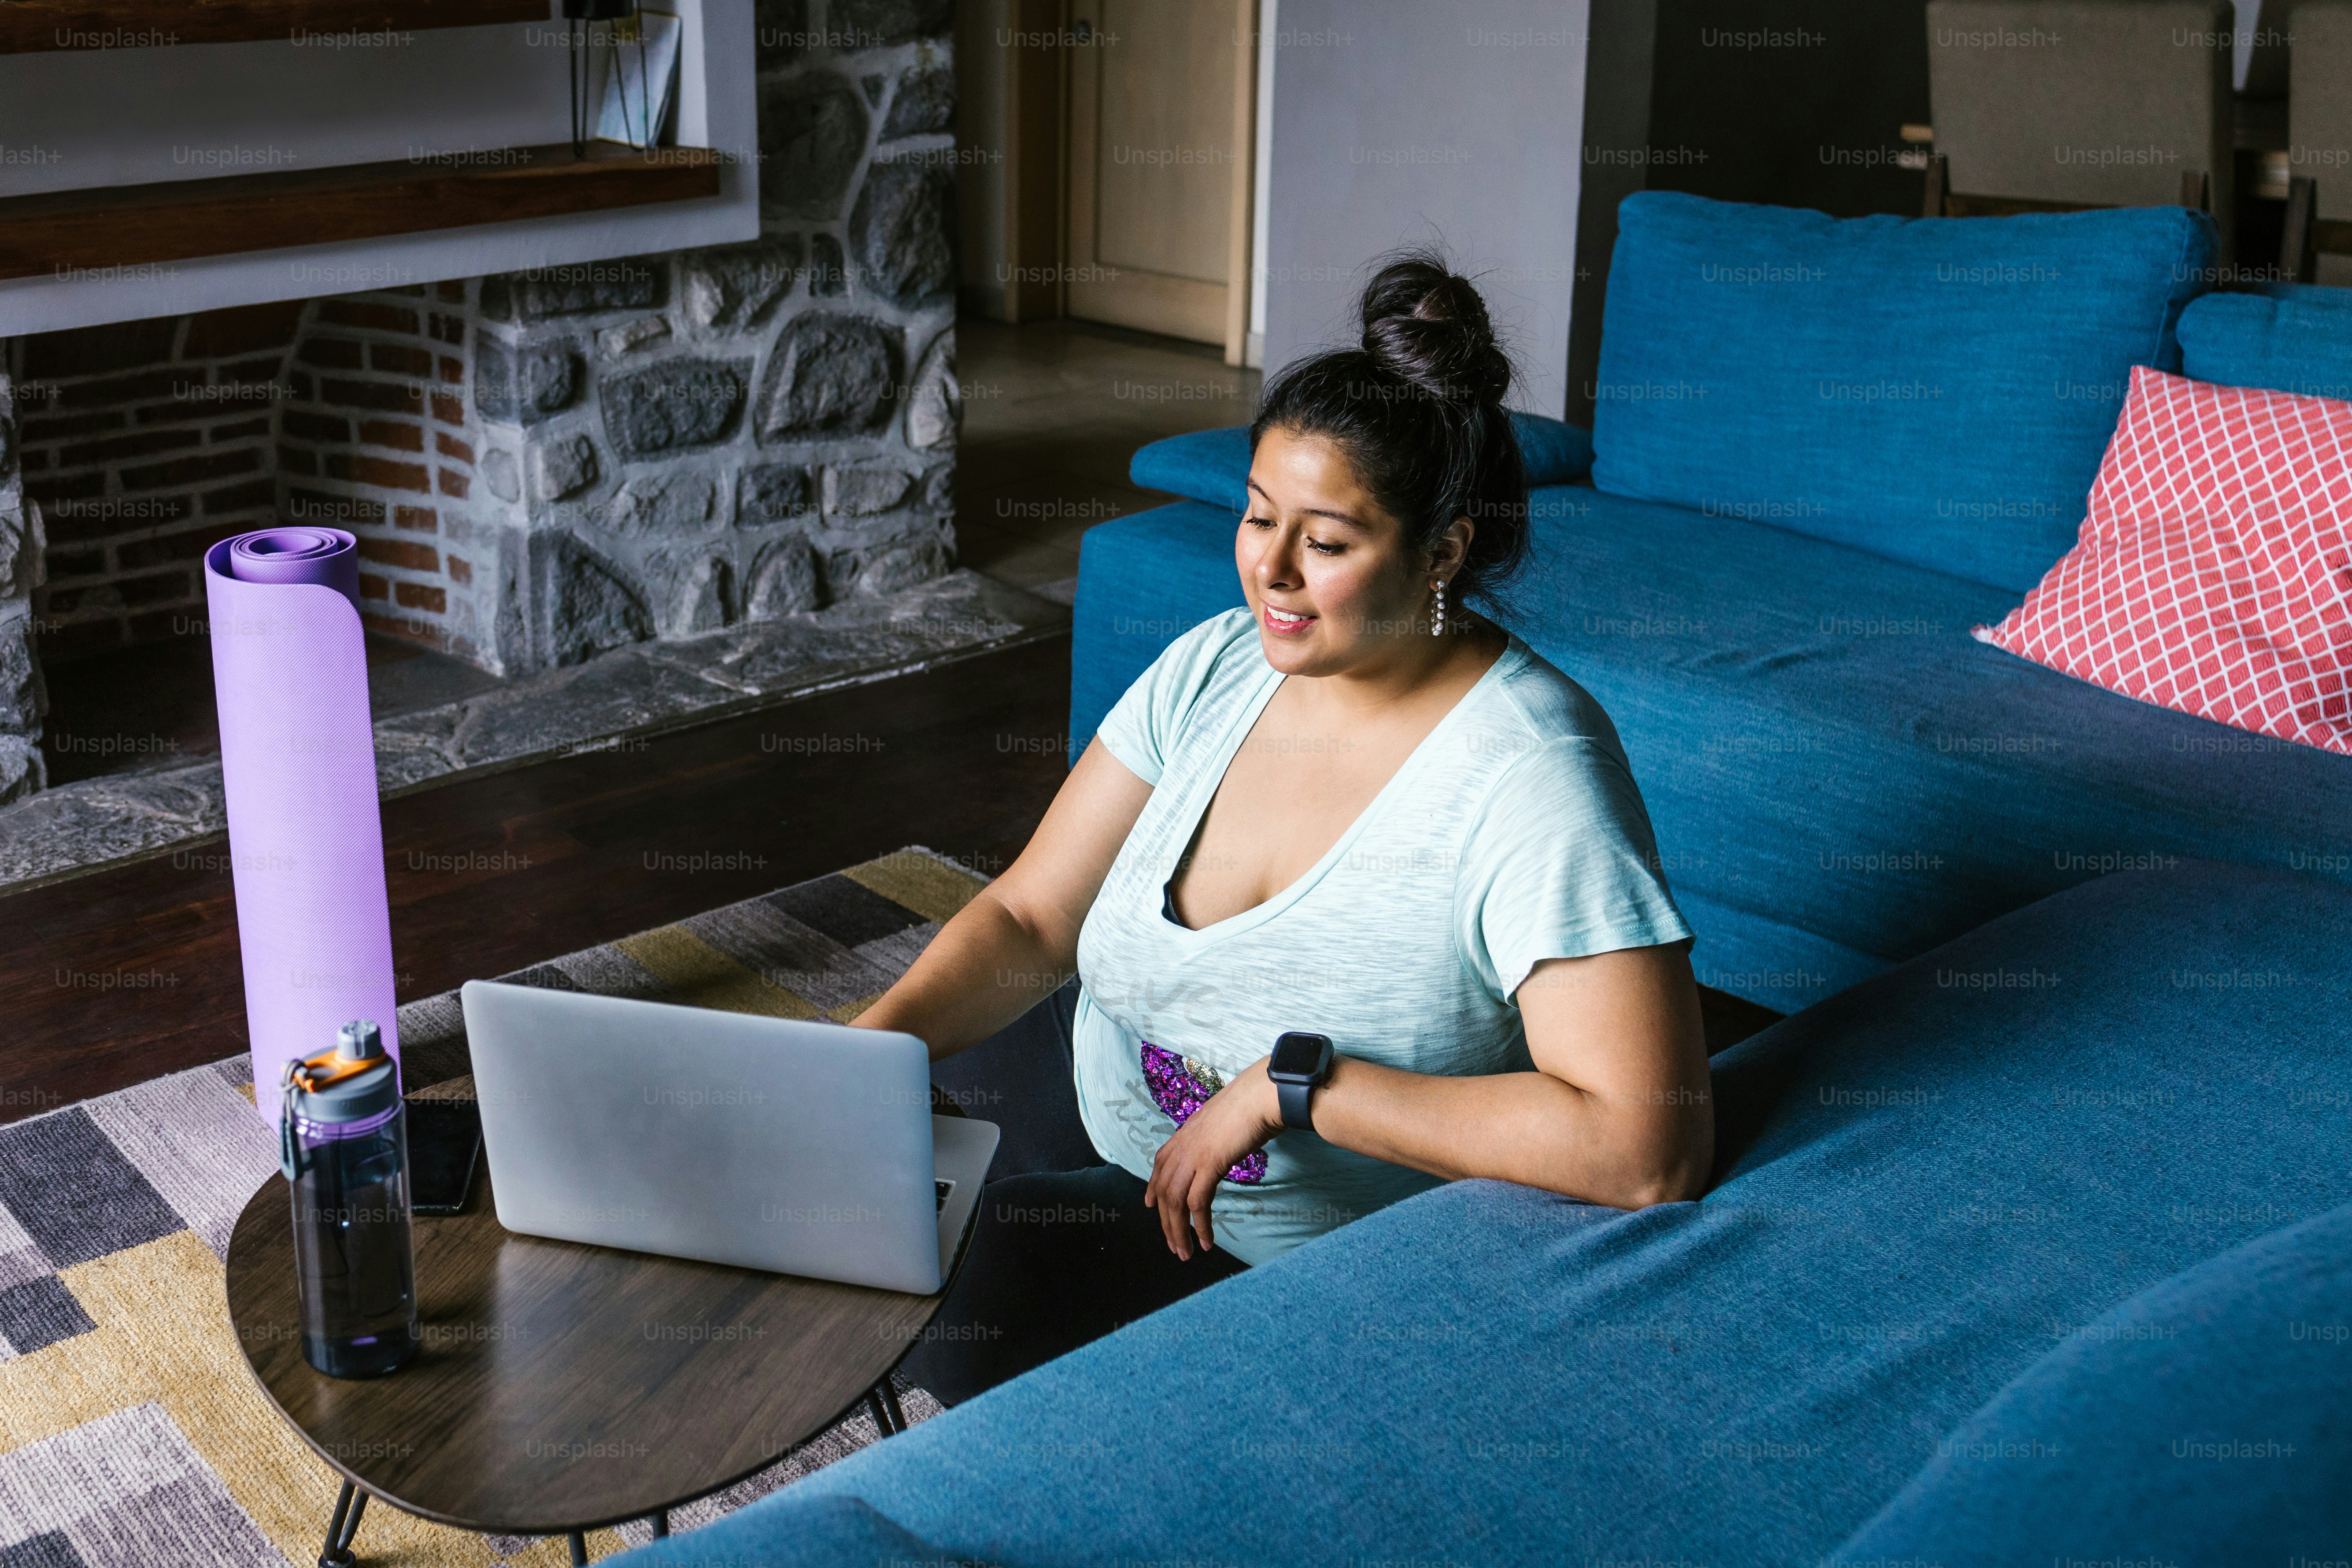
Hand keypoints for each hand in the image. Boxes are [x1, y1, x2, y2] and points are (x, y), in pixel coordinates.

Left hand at [1144, 1056, 1279, 1259]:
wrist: (1262, 1095)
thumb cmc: (1252, 1105)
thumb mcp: (1223, 1122)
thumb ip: (1214, 1137)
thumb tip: (1220, 1146)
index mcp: (1184, 1134)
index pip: (1160, 1165)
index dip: (1153, 1188)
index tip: (1151, 1206)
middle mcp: (1182, 1145)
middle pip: (1164, 1191)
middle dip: (1167, 1223)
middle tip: (1175, 1246)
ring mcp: (1193, 1154)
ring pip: (1175, 1201)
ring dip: (1179, 1231)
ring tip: (1186, 1252)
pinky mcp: (1209, 1164)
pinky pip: (1197, 1202)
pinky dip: (1200, 1225)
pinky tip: (1206, 1240)